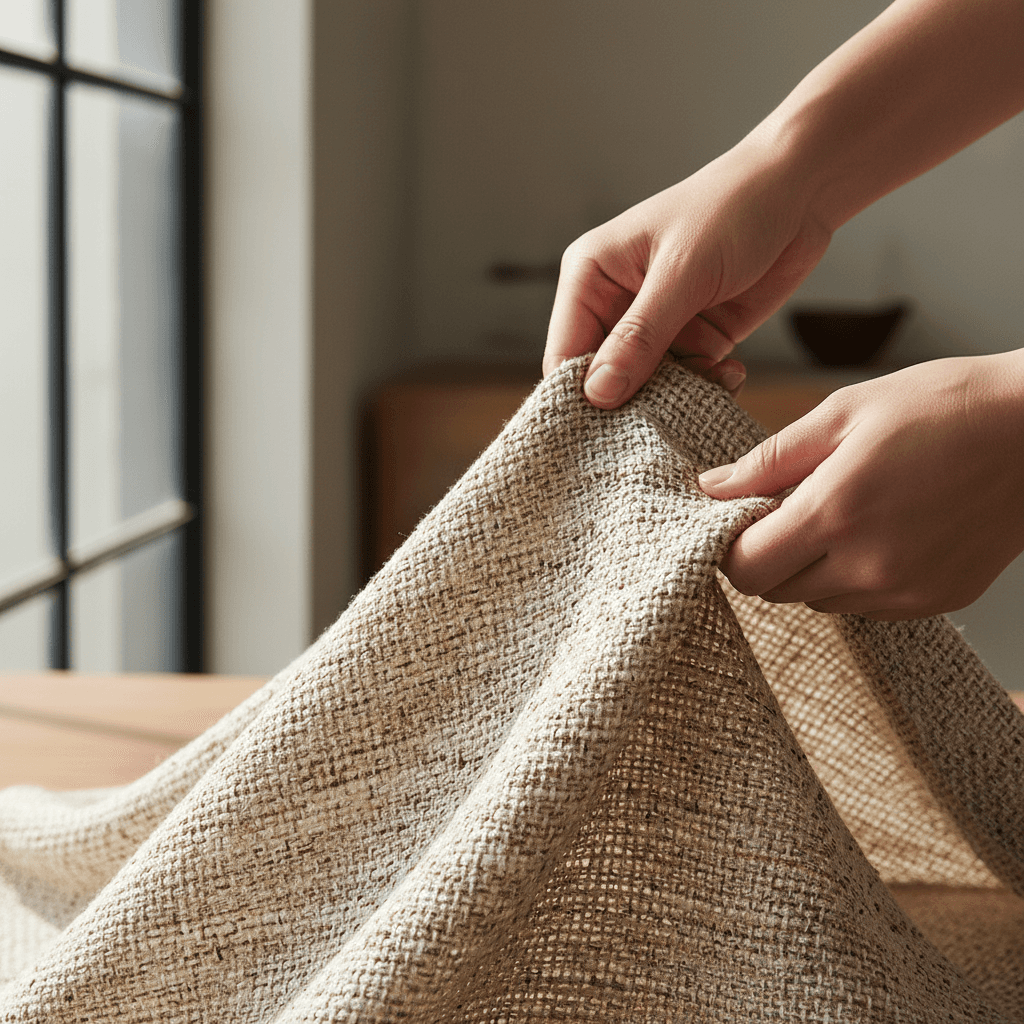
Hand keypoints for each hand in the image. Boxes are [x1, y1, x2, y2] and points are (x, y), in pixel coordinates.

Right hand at [542, 133, 831, 406]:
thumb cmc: (733, 209)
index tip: (607, 429)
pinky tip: (732, 371)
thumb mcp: (683, 273)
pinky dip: (707, 387)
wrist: (800, 191)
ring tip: (713, 379)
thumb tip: (597, 394)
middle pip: (604, 379)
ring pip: (647, 388)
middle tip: (665, 416)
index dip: (580, 396)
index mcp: (590, 277)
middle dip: (634, 401)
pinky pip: (687, 382)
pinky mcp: (694, 339)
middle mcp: (615, 304)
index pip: (565, 354)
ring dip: (678, 395)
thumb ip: (640, 336)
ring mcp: (655, 325)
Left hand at [698, 353, 1023, 618]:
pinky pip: (865, 606)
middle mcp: (868, 565)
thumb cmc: (943, 407)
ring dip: (810, 567)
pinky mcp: (936, 600)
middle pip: (774, 591)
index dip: (730, 546)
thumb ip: (768, 459)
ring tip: (842, 514)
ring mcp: (905, 590)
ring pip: (818, 600)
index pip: (745, 567)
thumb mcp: (843, 413)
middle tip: (789, 508)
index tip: (739, 518)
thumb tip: (711, 487)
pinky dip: (854, 577)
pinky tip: (879, 532)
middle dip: (767, 554)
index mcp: (836, 512)